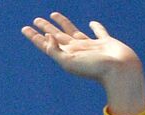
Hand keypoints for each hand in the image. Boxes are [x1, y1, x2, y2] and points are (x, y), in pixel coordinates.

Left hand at [22, 12, 144, 114]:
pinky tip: (91, 23)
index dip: (35, 36)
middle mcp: (76, 50)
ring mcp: (90, 46)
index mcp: (66, 55)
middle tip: (36, 20)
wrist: (120, 70)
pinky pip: (99, 32)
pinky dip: (96, 27)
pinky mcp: (105, 42)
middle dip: (45, 28)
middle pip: (57, 36)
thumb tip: (46, 36)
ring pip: (73, 31)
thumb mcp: (69, 61)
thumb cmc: (94, 68)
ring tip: (53, 15)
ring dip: (63, 23)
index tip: (25, 28)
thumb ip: (55, 50)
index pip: (46, 44)